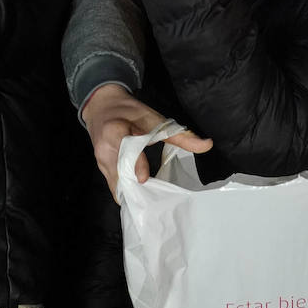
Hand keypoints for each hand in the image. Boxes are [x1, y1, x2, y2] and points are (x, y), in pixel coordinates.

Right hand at [81, 83, 211, 196]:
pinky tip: (142, 196)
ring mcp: (100, 162)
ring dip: (133, 193)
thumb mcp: (153, 118)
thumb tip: (207, 145)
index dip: (136, 165)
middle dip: (136, 190)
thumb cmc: (129, 111)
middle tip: (157, 201)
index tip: (144, 179)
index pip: (126, 152)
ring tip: (153, 202)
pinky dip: (127, 191)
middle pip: (121, 176)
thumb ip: (179, 134)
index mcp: (114, 132)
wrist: (101, 105)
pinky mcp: (101, 169)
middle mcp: (104, 150)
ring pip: (117, 185)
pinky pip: (114, 185)